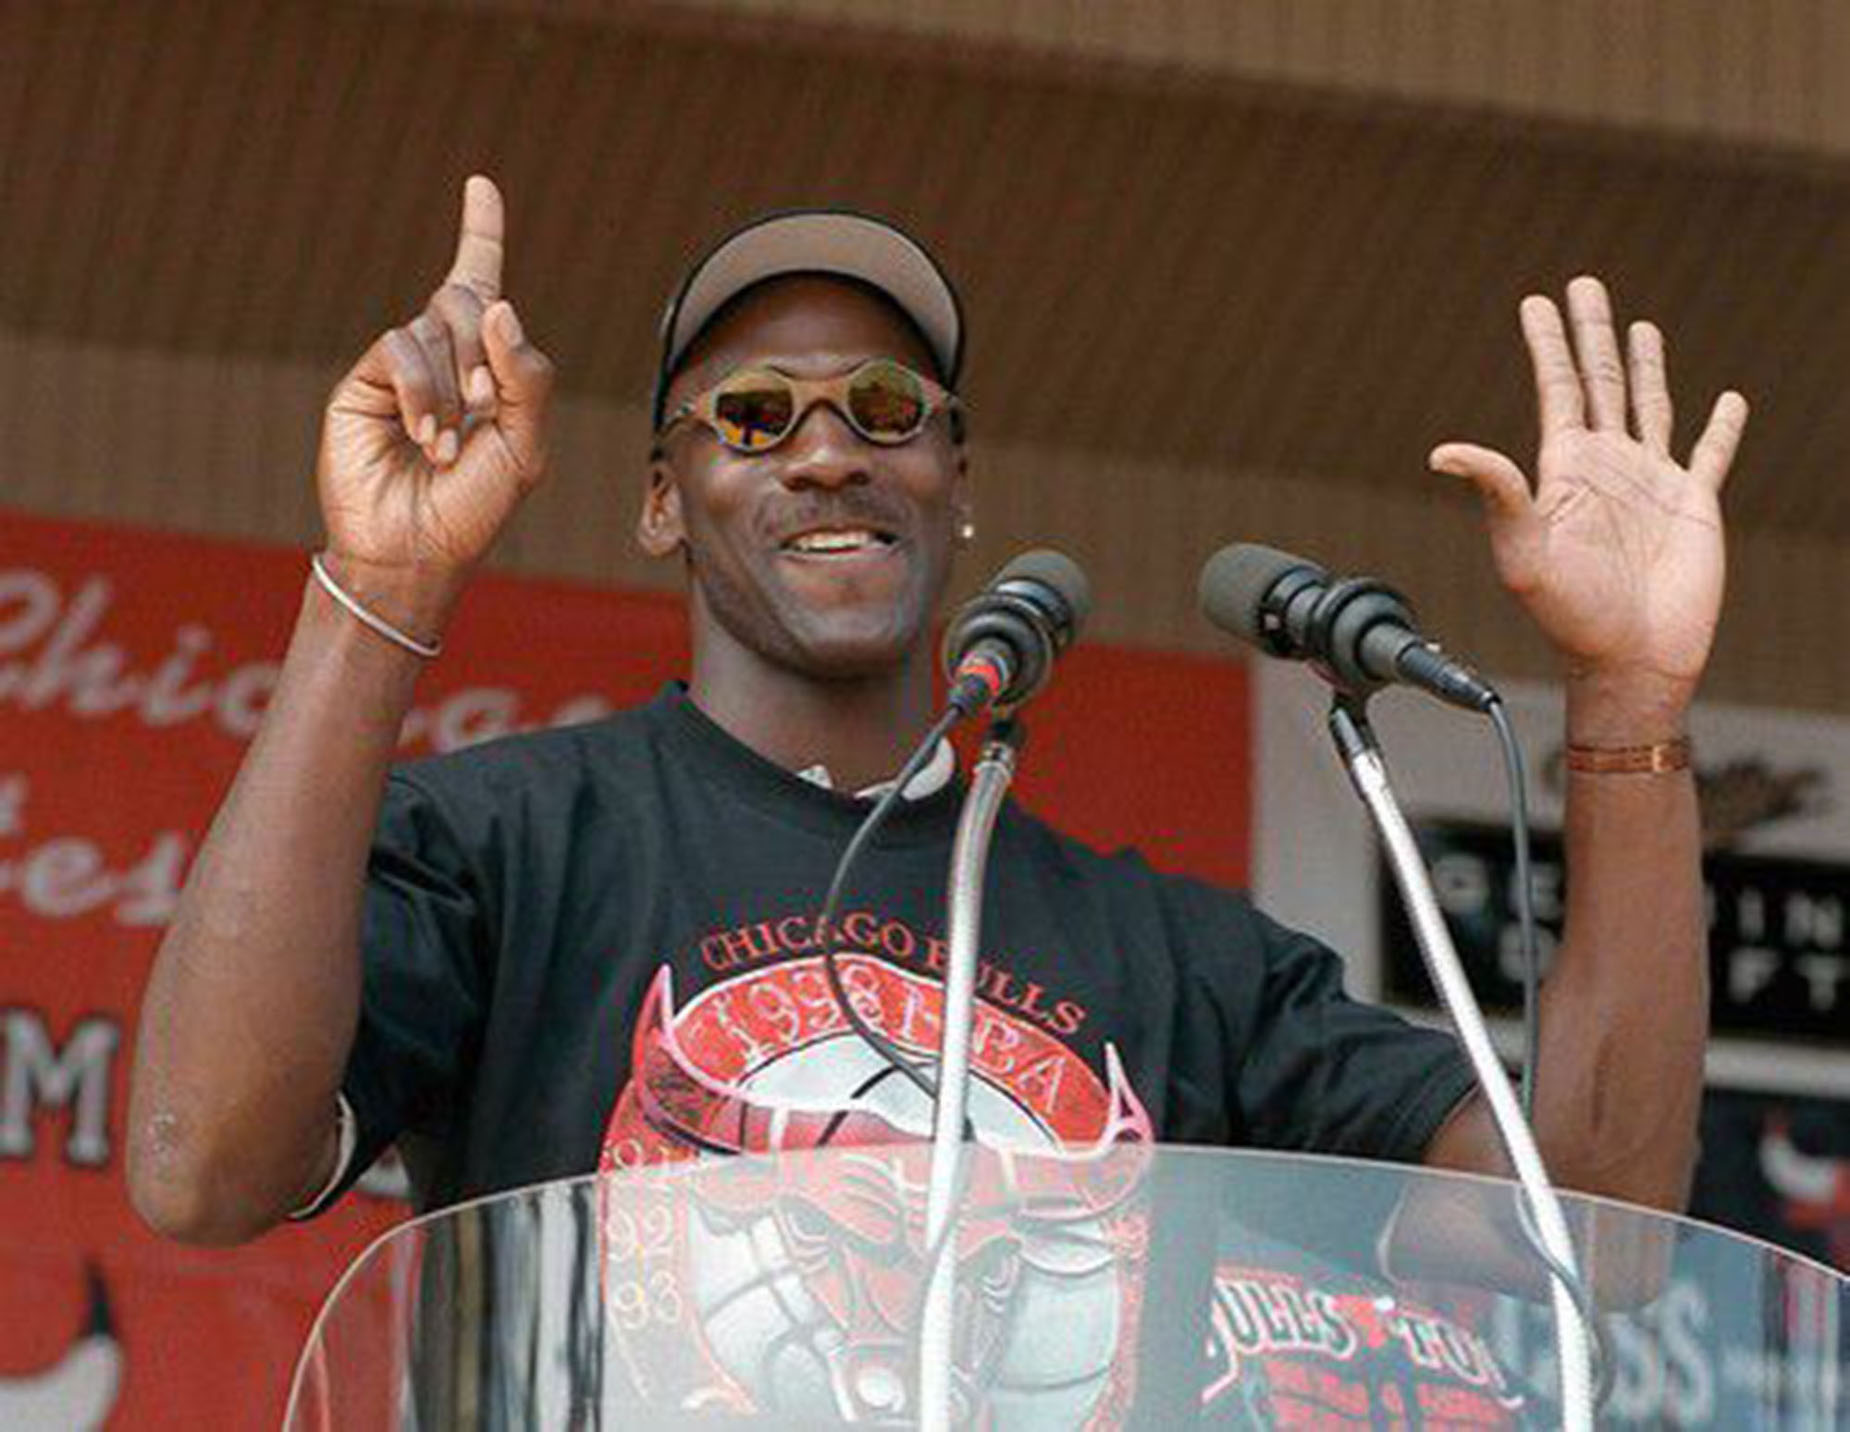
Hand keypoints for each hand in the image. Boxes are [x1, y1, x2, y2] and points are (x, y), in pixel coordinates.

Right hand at [316, 175, 553, 614]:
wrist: (415, 552)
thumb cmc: (474, 508)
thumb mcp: (524, 447)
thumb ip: (525, 378)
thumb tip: (499, 305)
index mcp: (488, 367)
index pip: (483, 285)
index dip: (480, 232)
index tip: (479, 183)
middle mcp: (444, 356)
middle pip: (470, 299)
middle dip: (486, 351)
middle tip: (485, 411)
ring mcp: (403, 366)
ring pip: (436, 326)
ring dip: (454, 388)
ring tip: (447, 447)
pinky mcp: (365, 380)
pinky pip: (400, 349)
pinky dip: (422, 391)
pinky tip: (425, 438)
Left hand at [1431, 277, 1747, 723]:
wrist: (1630, 660)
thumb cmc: (1571, 617)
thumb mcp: (1522, 551)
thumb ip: (1496, 494)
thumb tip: (1443, 451)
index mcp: (1565, 470)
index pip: (1557, 389)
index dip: (1548, 344)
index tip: (1537, 301)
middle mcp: (1606, 467)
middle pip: (1600, 381)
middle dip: (1591, 332)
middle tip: (1583, 284)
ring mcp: (1651, 483)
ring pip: (1650, 405)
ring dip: (1646, 364)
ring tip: (1641, 325)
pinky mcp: (1694, 505)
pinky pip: (1711, 454)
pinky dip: (1722, 426)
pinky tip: (1728, 400)